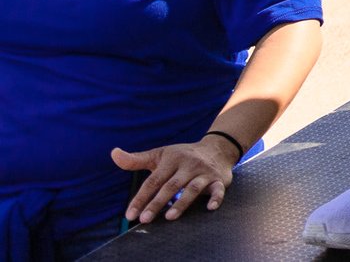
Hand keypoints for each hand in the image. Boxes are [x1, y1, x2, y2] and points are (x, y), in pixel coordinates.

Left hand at [113, 135, 240, 223]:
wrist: (217, 148)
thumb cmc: (182, 155)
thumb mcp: (160, 154)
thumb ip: (136, 159)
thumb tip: (113, 153)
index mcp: (172, 159)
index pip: (154, 180)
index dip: (141, 197)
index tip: (130, 214)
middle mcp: (189, 165)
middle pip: (171, 185)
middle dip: (157, 202)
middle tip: (145, 219)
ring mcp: (204, 172)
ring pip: (193, 188)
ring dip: (182, 202)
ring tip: (170, 217)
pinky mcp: (219, 180)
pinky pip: (219, 190)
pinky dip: (216, 198)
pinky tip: (210, 207)